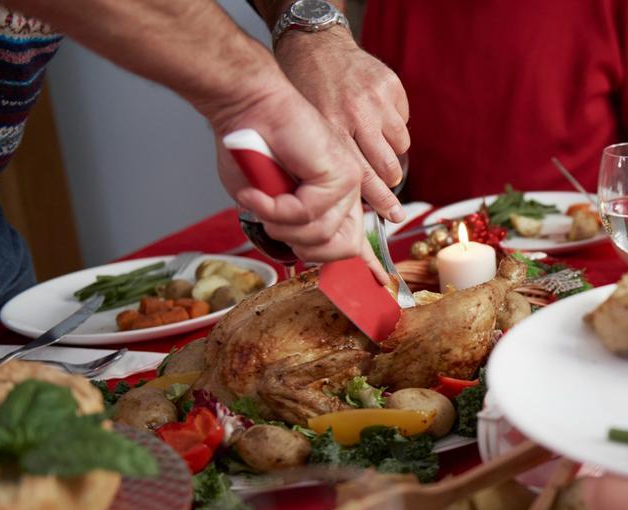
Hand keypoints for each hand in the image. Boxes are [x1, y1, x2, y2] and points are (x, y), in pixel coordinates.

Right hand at [208, 81, 390, 284]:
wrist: (247, 107)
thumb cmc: (249, 149)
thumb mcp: (267, 200)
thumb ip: (288, 225)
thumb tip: (302, 249)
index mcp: (334, 200)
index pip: (357, 242)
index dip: (367, 266)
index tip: (380, 284)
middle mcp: (346, 193)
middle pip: (340, 249)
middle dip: (300, 246)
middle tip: (272, 220)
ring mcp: (347, 183)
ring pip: (320, 235)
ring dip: (280, 223)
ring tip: (261, 197)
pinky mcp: (340, 174)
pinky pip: (307, 213)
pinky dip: (276, 207)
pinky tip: (260, 191)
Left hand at [275, 28, 409, 222]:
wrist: (315, 46)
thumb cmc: (306, 92)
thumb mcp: (308, 128)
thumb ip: (329, 158)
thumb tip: (352, 197)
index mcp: (332, 129)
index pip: (363, 175)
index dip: (381, 199)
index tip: (394, 216)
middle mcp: (356, 114)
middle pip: (388, 165)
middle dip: (389, 179)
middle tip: (387, 180)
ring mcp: (376, 99)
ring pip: (400, 145)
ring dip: (392, 150)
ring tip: (375, 142)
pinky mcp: (390, 86)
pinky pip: (404, 120)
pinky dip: (393, 124)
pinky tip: (375, 116)